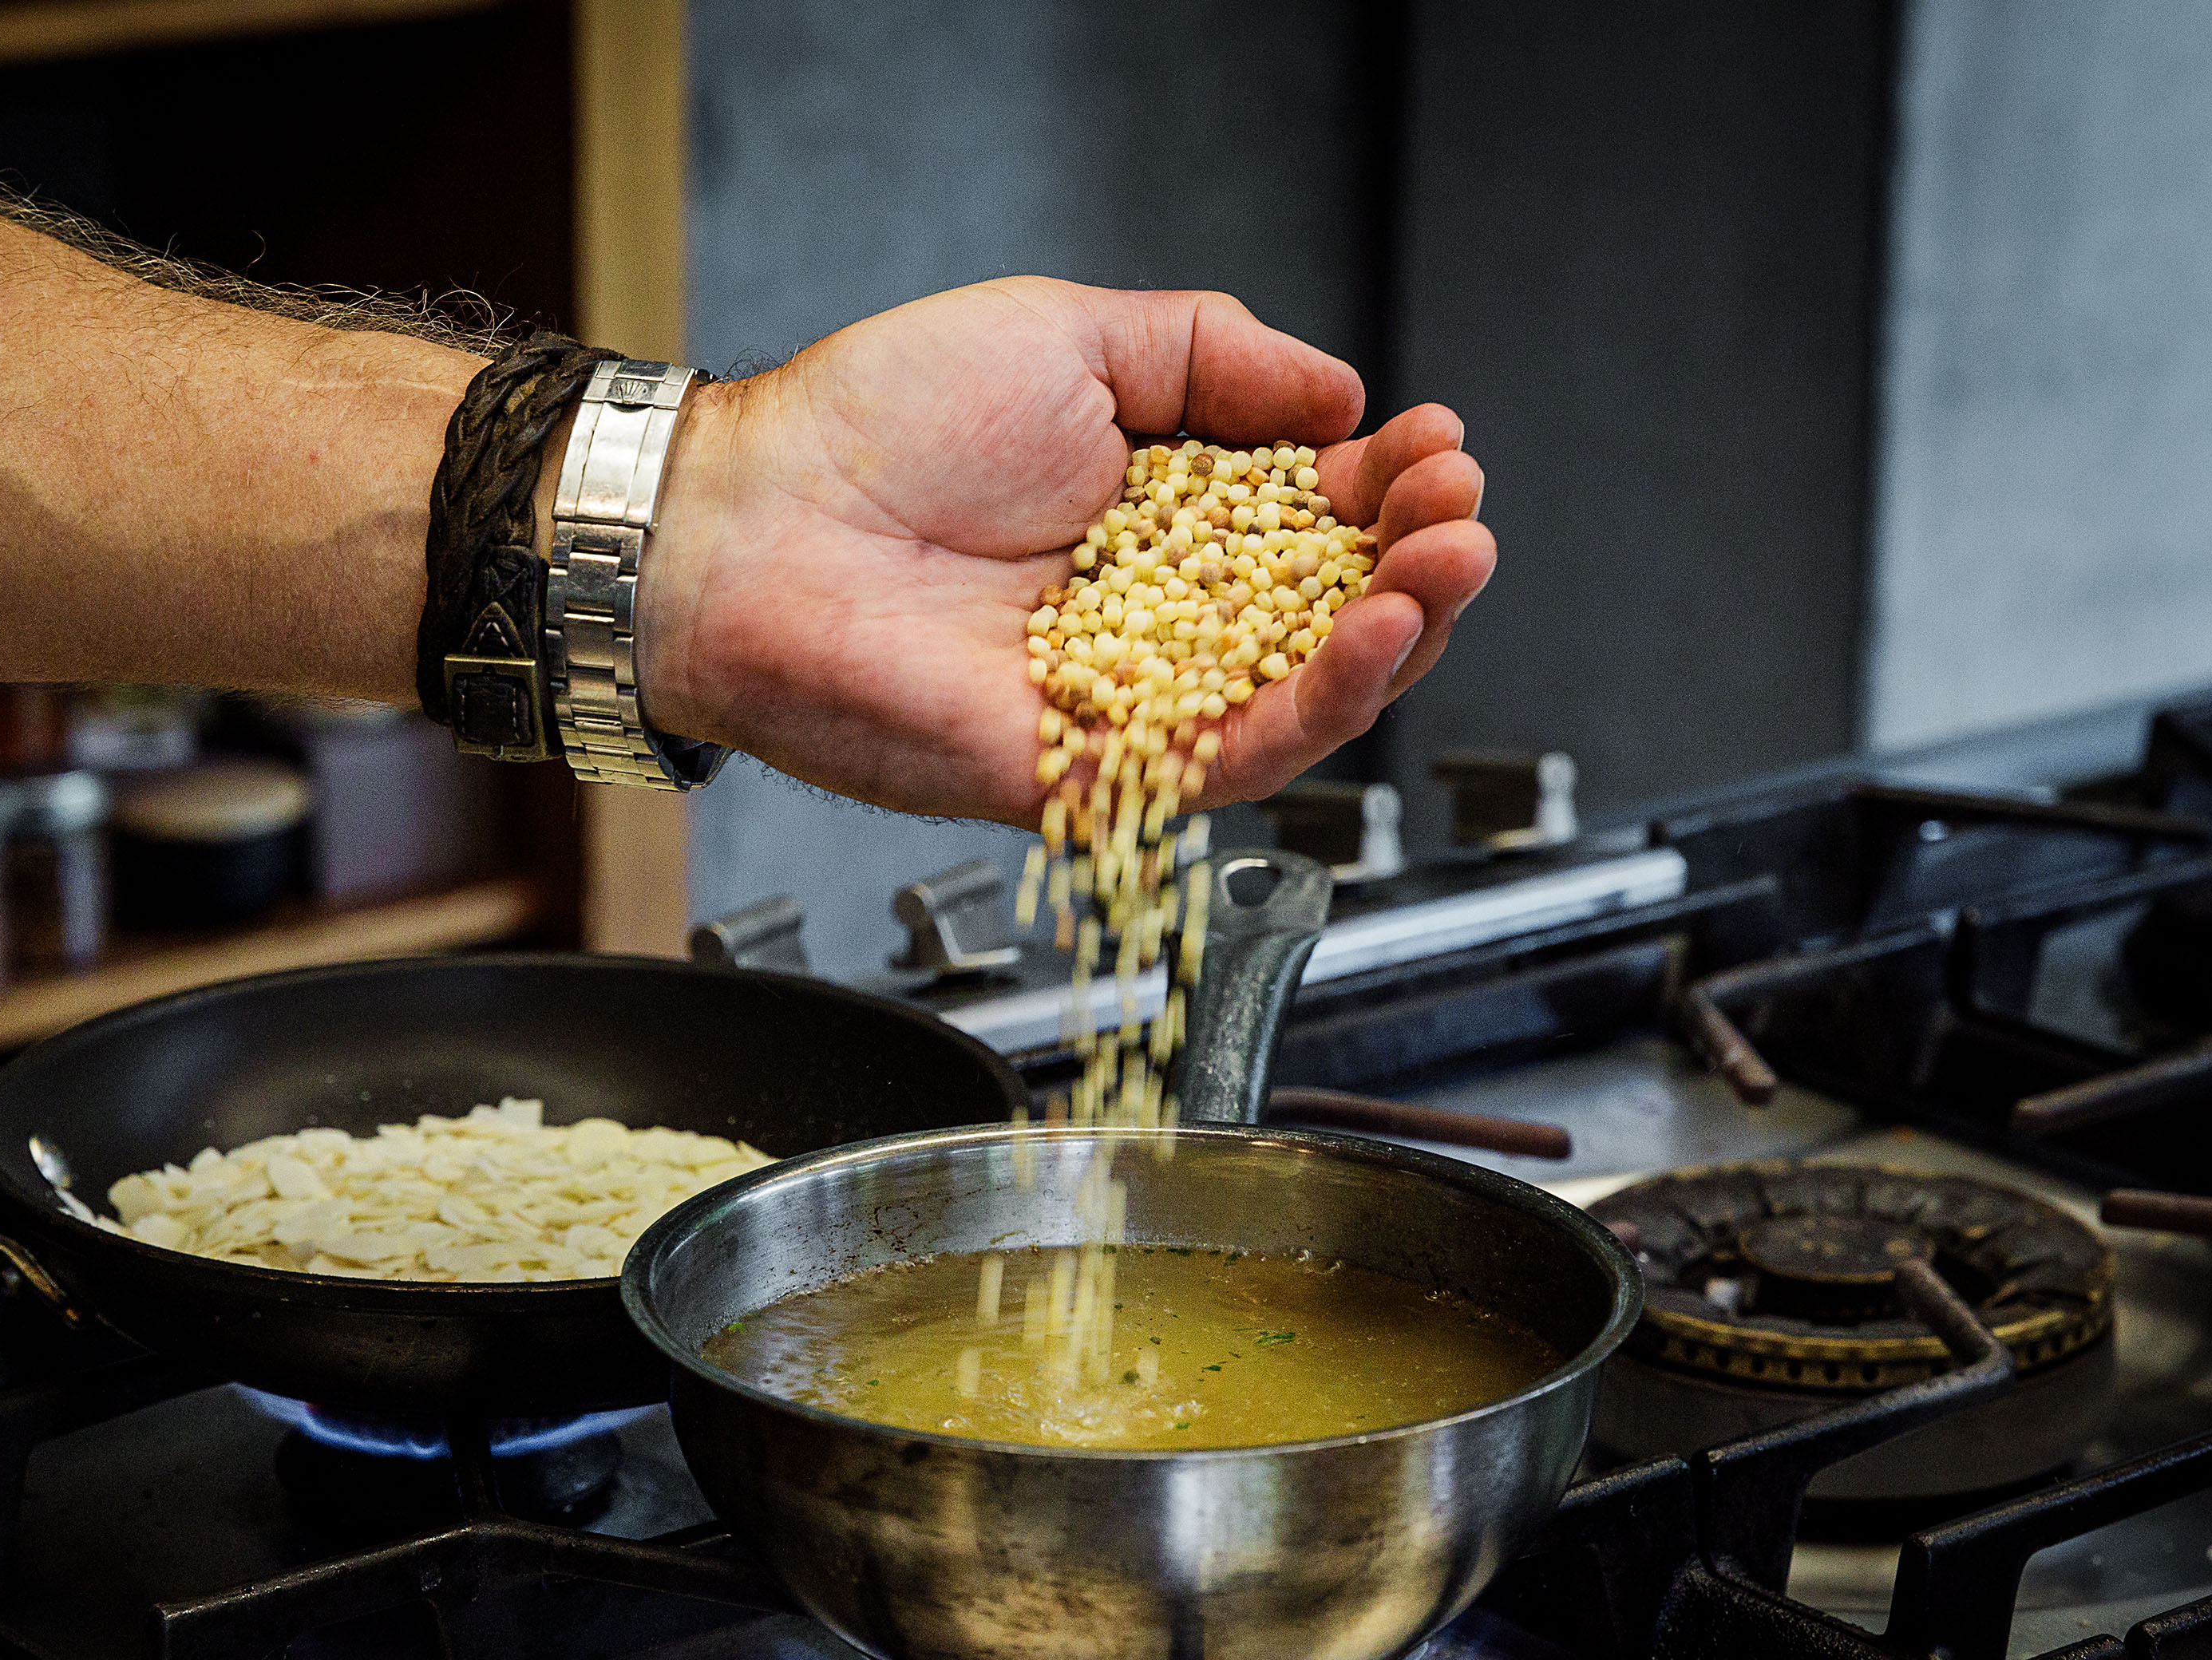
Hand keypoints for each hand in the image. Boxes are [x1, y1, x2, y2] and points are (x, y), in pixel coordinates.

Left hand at [639, 276, 1492, 823]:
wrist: (754, 523)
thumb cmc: (871, 427)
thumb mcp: (1069, 337)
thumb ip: (1213, 356)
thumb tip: (1342, 391)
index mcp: (1152, 513)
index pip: (1309, 515)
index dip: (1383, 483)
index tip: (1427, 438)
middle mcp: (1153, 613)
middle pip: (1329, 610)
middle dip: (1417, 553)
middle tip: (1457, 503)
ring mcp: (1130, 697)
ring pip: (1307, 691)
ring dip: (1403, 630)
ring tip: (1450, 560)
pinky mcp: (1099, 770)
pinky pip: (1236, 754)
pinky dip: (1324, 700)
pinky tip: (1380, 630)